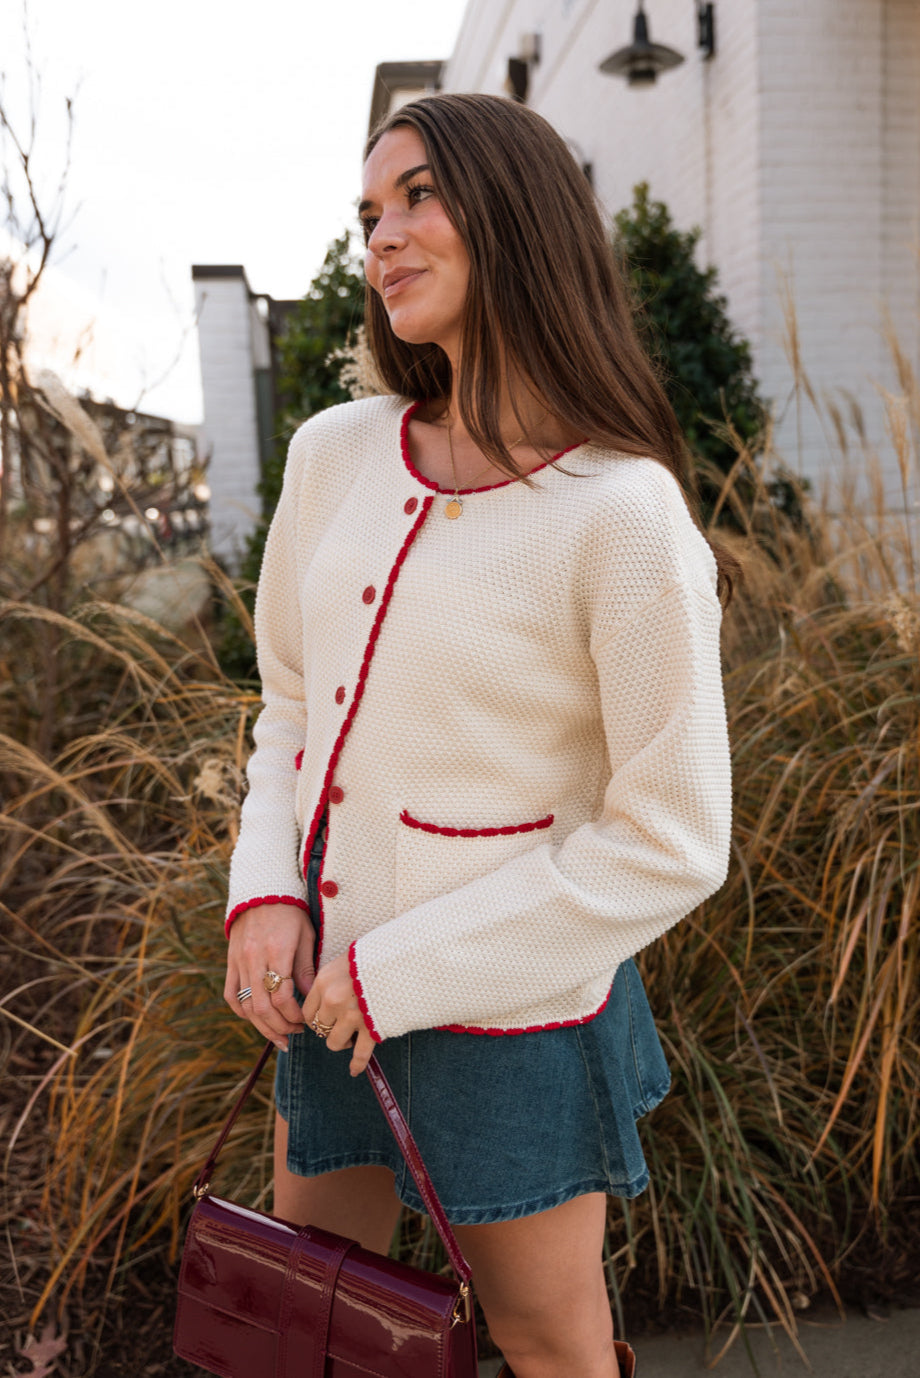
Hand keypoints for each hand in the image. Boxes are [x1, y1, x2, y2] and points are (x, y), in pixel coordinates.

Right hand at [225, 902, 314, 1049]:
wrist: (262, 892)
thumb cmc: (291, 913)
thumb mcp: (306, 936)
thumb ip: (305, 968)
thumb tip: (309, 998)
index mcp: (277, 951)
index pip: (282, 997)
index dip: (294, 1015)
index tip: (306, 1021)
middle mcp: (254, 959)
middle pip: (262, 1007)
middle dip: (280, 1027)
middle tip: (294, 1034)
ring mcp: (239, 962)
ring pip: (246, 1006)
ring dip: (262, 1027)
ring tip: (279, 1038)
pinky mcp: (231, 963)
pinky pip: (231, 995)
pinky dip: (242, 1012)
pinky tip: (257, 1020)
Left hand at [302, 953, 376, 1077]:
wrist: (402, 957)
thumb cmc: (373, 957)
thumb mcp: (343, 962)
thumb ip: (330, 981)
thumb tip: (322, 1000)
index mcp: (323, 981)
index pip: (307, 1011)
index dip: (316, 1017)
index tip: (325, 1017)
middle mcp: (333, 999)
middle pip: (319, 1028)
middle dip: (329, 1028)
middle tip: (341, 1023)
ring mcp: (351, 1015)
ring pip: (334, 1043)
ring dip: (342, 1041)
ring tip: (352, 1034)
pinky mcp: (371, 1027)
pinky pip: (360, 1054)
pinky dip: (357, 1064)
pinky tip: (354, 1070)